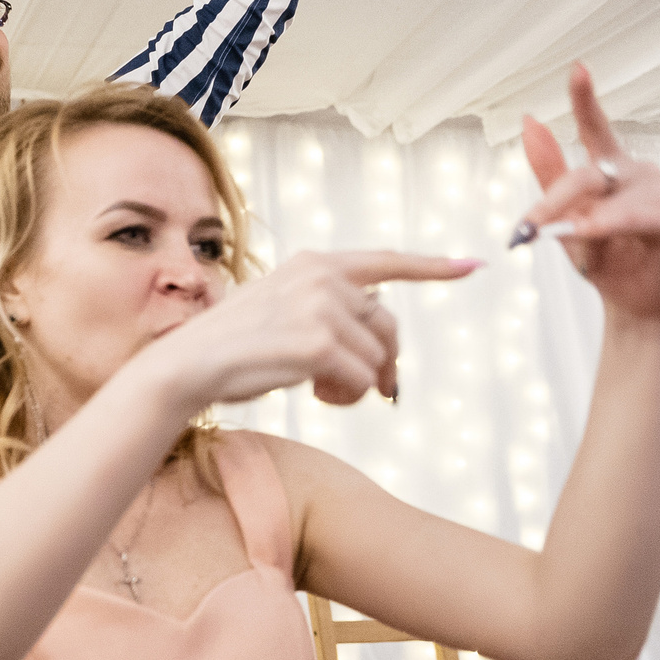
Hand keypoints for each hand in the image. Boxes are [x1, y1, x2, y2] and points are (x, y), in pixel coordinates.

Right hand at [138, 249, 477, 409]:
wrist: (187, 366)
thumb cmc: (234, 348)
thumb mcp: (282, 310)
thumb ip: (329, 310)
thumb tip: (382, 349)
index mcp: (313, 263)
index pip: (384, 261)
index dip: (431, 267)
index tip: (472, 265)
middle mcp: (321, 277)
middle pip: (387, 325)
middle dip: (385, 361)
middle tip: (371, 389)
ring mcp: (320, 307)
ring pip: (376, 357)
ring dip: (358, 385)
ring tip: (322, 391)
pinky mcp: (318, 342)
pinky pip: (361, 381)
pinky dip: (344, 397)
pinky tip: (315, 395)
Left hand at [514, 65, 659, 326]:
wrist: (638, 306)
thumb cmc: (607, 259)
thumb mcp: (567, 216)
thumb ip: (550, 171)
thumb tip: (530, 122)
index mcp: (612, 171)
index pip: (597, 128)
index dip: (586, 98)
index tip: (578, 68)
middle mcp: (638, 174)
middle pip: (585, 175)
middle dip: (551, 203)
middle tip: (525, 230)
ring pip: (607, 197)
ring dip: (581, 221)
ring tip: (566, 239)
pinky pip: (636, 215)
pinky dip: (609, 223)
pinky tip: (589, 230)